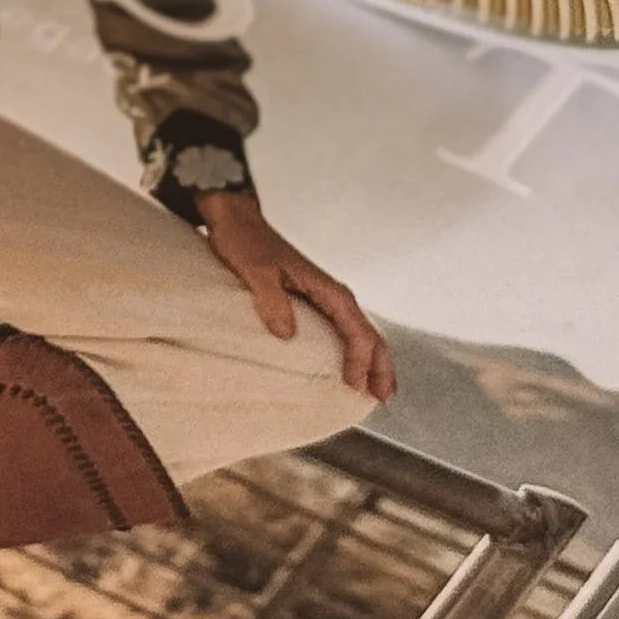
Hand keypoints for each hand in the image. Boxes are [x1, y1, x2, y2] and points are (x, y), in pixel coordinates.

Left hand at [193, 190, 396, 402]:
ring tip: (375, 391)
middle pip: (370, 335)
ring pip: (360, 333)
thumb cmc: (244, 242)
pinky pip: (343, 331)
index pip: (358, 332)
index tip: (353, 386)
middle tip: (383, 399)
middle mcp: (333, 294)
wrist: (235, 219)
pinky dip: (354, 352)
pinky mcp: (313, 301)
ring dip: (372, 362)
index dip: (361, 362)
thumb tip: (287, 334)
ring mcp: (324, 298)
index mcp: (327, 290)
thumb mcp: (255, 271)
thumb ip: (272, 301)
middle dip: (381, 368)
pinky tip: (348, 369)